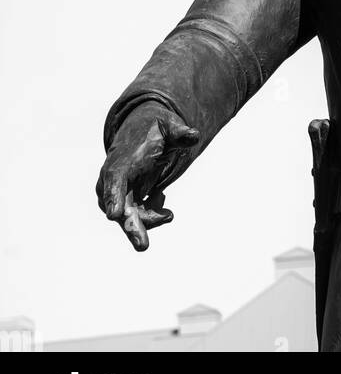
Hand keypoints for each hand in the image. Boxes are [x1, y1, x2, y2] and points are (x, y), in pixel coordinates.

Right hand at [95, 100, 199, 251]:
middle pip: (120, 207)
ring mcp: (117, 195)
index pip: (115, 179)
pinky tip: (163, 205)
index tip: (114, 215)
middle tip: (143, 246)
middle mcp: (113, 181)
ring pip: (131, 217)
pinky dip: (154, 215)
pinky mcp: (126, 202)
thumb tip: (194, 136)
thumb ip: (179, 133)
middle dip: (131, 227)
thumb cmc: (154, 131)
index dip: (113, 196)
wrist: (142, 135)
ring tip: (169, 214)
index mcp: (120, 161)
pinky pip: (140, 217)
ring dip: (151, 220)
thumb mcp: (169, 127)